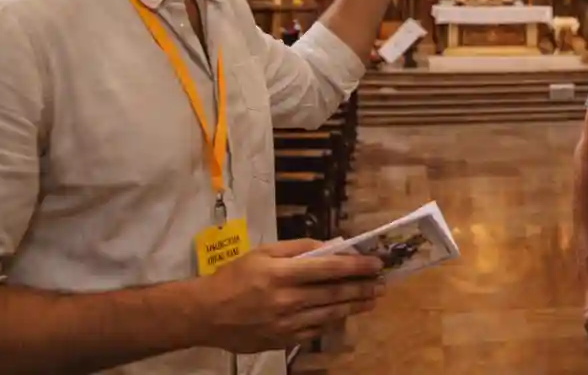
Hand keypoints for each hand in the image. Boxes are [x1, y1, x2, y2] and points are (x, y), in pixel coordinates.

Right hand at [195, 239, 384, 353]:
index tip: (376, 262)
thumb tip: (330, 246)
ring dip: (355, 306)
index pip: (329, 268)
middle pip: (334, 293)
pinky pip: (315, 331)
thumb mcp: (263, 252)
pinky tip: (345, 315)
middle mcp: (287, 300)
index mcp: (282, 273)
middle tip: (382, 283)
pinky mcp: (282, 340)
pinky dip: (333, 322)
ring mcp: (286, 324)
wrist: (205, 314)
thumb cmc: (234, 276)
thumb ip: (298, 248)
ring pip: (329, 314)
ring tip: (372, 299)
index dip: (356, 265)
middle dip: (362, 287)